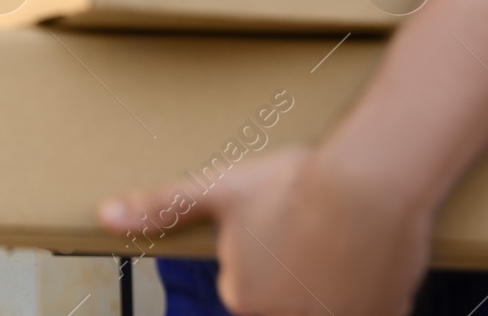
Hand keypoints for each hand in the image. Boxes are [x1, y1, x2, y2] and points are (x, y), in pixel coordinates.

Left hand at [99, 146, 431, 315]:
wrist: (369, 184)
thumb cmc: (290, 186)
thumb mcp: (216, 190)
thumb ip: (161, 207)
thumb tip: (104, 215)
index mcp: (243, 299)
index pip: (244, 279)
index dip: (261, 243)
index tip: (277, 218)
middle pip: (285, 294)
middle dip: (295, 264)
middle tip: (309, 224)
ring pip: (327, 300)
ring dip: (331, 278)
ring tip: (339, 237)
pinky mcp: (383, 315)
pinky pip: (371, 304)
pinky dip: (368, 287)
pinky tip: (368, 255)